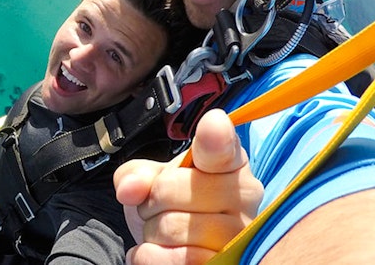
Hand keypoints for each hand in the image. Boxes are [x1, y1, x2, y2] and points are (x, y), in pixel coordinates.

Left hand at [113, 109, 262, 264]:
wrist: (180, 246)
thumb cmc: (174, 205)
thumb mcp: (152, 178)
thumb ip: (137, 174)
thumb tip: (129, 189)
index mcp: (230, 162)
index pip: (221, 148)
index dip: (214, 136)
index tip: (212, 124)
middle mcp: (245, 195)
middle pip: (171, 190)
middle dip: (149, 201)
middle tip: (160, 207)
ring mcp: (241, 235)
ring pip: (171, 228)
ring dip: (151, 232)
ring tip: (163, 231)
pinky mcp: (228, 263)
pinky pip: (174, 261)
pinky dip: (149, 256)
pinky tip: (156, 251)